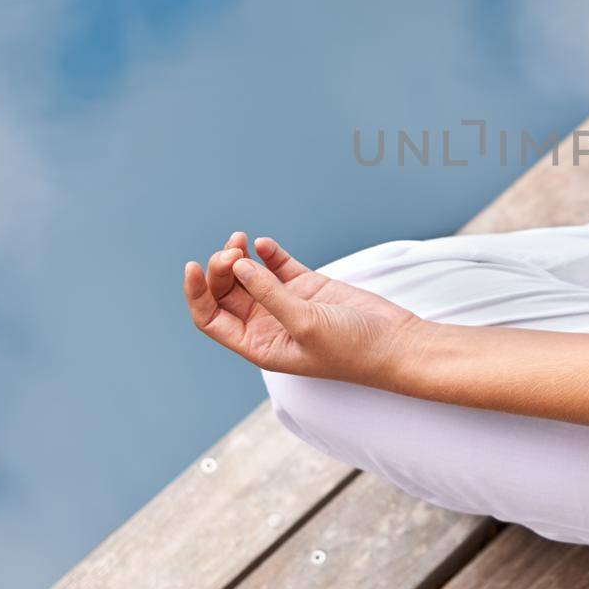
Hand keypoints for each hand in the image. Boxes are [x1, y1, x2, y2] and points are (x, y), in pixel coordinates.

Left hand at [182, 233, 418, 380]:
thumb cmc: (351, 349)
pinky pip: (277, 265)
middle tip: (233, 249)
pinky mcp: (308, 285)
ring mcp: (286, 303)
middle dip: (222, 268)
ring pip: (248, 275)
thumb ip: (270, 294)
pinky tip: (264, 243)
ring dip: (240, 256)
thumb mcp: (304, 324)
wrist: (394, 343)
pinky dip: (267, 252)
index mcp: (258, 344)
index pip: (211, 318)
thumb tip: (238, 266)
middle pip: (226, 292)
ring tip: (243, 239)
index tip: (194, 266)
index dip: (197, 294)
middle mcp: (267, 324)